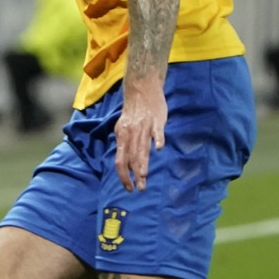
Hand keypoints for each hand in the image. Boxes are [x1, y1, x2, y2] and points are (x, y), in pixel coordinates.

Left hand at [115, 75, 167, 191]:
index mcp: (122, 136)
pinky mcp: (156, 121)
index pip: (120, 161)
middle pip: (131, 158)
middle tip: (140, 189)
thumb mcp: (123, 128)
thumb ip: (124, 144)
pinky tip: (159, 149)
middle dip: (134, 175)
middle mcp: (131, 133)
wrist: (142, 89)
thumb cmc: (133, 112)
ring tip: (144, 178)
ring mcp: (144, 127)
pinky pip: (156, 132)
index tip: (128, 188)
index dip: (123, 176)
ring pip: (142, 149)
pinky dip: (157, 140)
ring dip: (143, 164)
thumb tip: (123, 163)